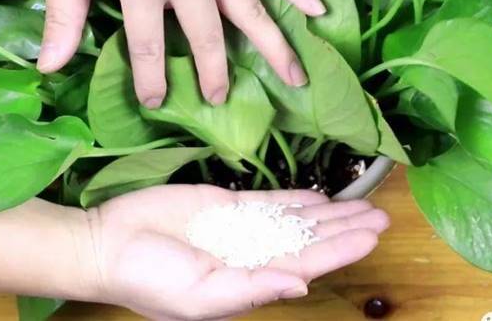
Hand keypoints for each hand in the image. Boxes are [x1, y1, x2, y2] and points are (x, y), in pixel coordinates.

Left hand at [38, 0, 325, 107]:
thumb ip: (62, 17)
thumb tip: (48, 67)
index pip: (150, 47)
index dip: (151, 81)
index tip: (156, 104)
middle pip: (208, 39)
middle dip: (214, 75)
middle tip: (218, 101)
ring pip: (252, 11)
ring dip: (275, 47)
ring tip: (297, 79)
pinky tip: (319, 11)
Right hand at [76, 185, 388, 319]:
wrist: (108, 243)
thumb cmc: (150, 279)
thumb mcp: (201, 295)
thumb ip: (252, 289)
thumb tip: (300, 285)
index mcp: (250, 284)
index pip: (306, 265)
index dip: (341, 251)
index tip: (373, 235)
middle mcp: (252, 257)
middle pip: (309, 241)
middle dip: (346, 230)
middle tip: (383, 214)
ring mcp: (240, 229)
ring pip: (295, 219)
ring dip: (329, 212)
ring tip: (364, 202)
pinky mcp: (224, 205)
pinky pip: (268, 200)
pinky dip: (294, 198)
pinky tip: (319, 196)